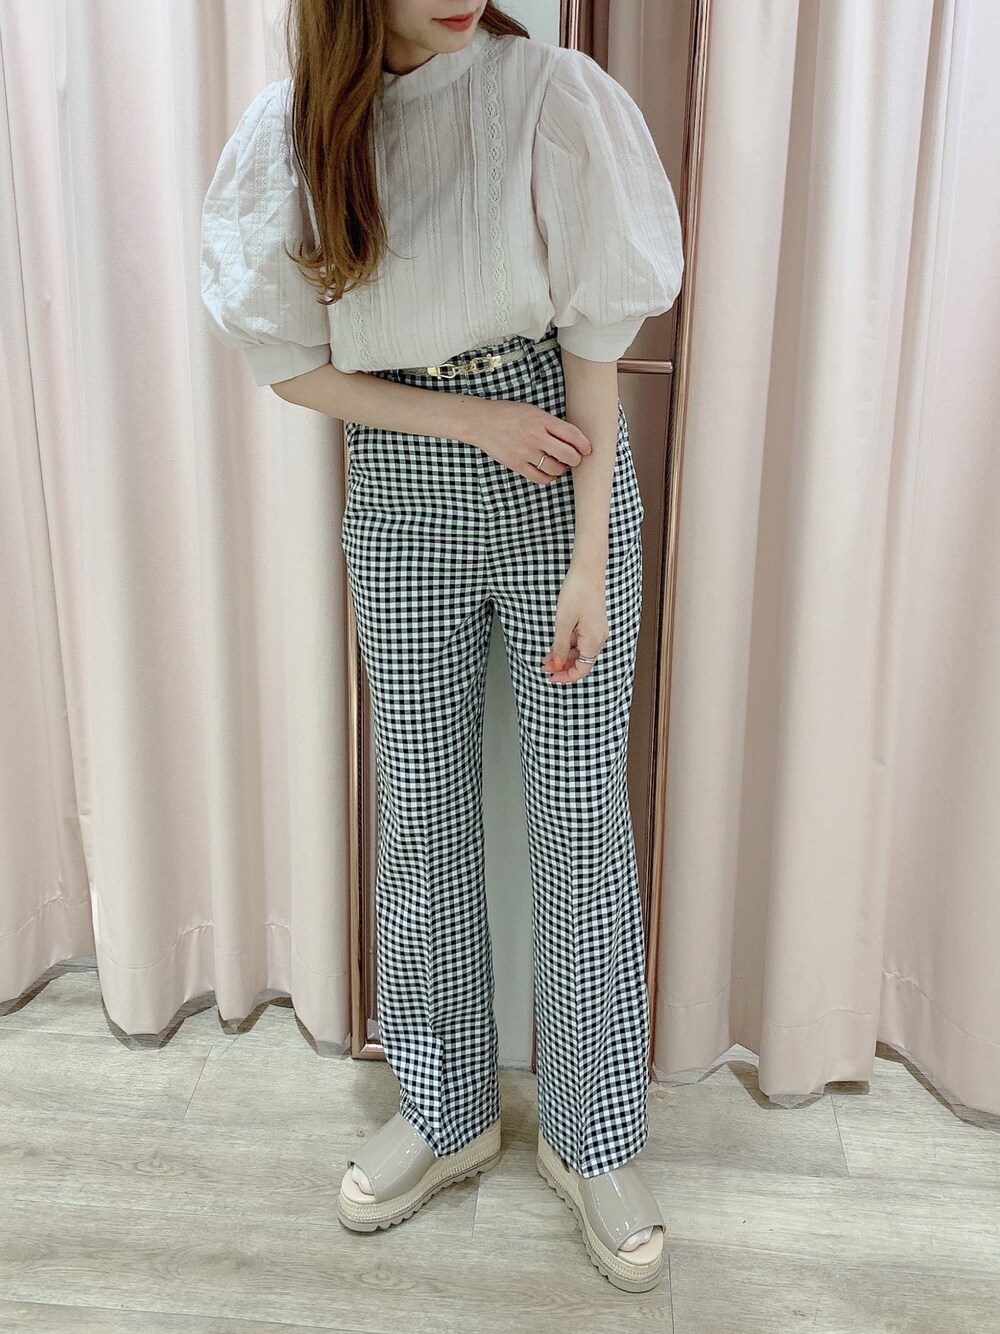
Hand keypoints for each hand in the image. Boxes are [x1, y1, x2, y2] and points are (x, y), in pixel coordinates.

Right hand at [463, 398, 592, 483]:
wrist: (481, 421)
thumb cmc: (508, 414)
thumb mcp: (532, 411)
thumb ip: (551, 424)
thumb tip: (572, 439)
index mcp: (541, 420)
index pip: (572, 434)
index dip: (584, 444)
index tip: (588, 449)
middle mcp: (535, 436)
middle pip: (567, 455)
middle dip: (576, 459)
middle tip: (574, 459)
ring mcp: (525, 452)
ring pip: (555, 469)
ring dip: (562, 469)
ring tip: (560, 464)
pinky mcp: (516, 464)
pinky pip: (539, 478)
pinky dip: (548, 478)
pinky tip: (549, 473)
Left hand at [541, 557, 609, 684]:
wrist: (588, 570)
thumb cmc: (577, 592)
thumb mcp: (563, 622)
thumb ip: (560, 646)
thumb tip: (557, 664)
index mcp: (594, 640)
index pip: (582, 669)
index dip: (567, 676)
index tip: (552, 678)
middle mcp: (599, 637)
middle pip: (582, 661)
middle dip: (562, 666)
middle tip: (544, 667)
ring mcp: (597, 629)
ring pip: (581, 650)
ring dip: (564, 655)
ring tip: (547, 655)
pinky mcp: (593, 622)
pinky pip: (582, 640)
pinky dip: (569, 644)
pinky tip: (557, 642)